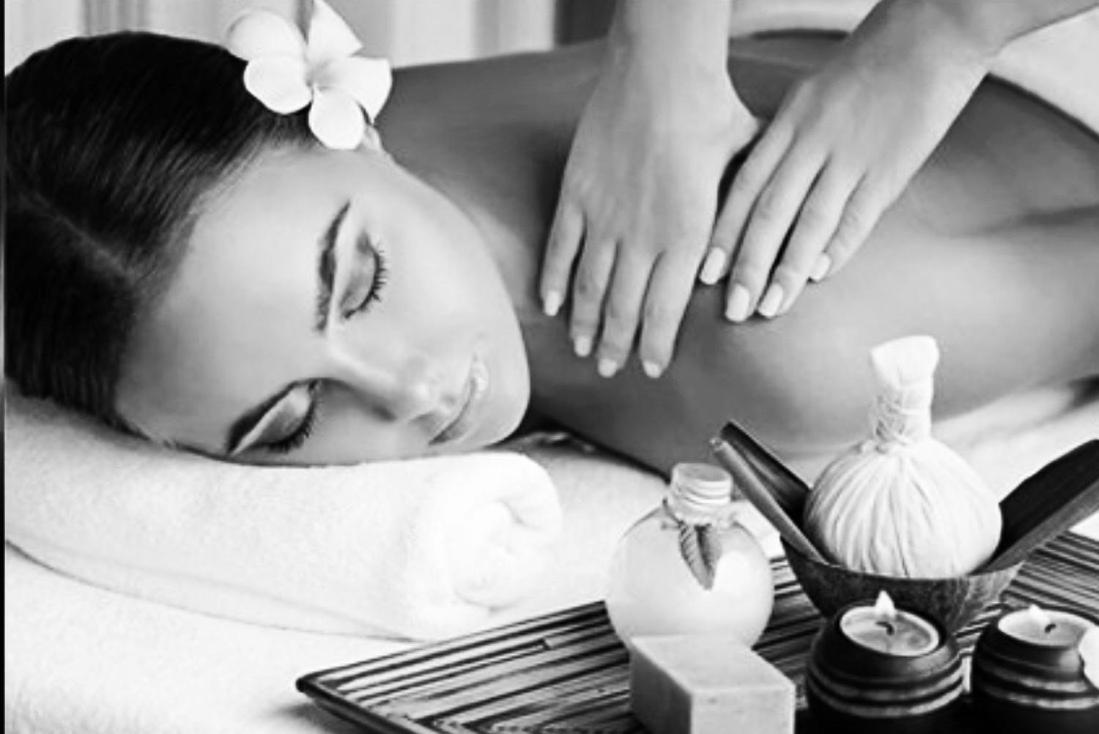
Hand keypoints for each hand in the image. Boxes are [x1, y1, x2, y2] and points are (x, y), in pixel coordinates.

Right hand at [540, 48, 757, 377]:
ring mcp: (604, 219)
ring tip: (583, 350)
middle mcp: (642, 239)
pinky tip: (550, 306)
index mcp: (686, 238)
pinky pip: (560, 250)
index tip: (651, 369)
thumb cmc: (709, 114)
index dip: (656, 345)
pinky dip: (553, 281)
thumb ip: (738, 216)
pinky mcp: (576, 196)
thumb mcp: (740, 172)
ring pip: (590, 288)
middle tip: (611, 371)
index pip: (666, 311)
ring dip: (586, 324)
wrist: (660, 74)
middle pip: (624, 309)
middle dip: (618, 346)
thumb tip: (741, 248)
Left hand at [708, 0, 993, 320]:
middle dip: (746, 264)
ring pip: (809, 222)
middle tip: (732, 308)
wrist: (931, 34)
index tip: (705, 273)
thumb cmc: (869, 66)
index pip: (746, 188)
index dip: (723, 233)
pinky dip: (838, 247)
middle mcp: (812, 142)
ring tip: (770, 307)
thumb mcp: (812, 96)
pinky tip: (820, 277)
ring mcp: (852, 156)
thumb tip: (767, 191)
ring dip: (788, 270)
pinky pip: (858, 215)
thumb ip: (789, 142)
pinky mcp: (890, 167)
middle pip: (770, 212)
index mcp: (789, 123)